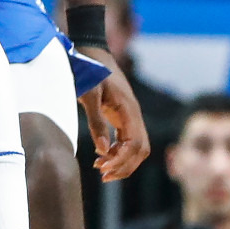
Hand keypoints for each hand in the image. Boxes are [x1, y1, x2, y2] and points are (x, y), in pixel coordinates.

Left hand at [80, 50, 149, 181]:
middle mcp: (134, 115)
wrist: (92, 53)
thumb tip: (101, 149)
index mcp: (129, 110)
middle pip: (140, 150)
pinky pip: (127, 140)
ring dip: (121, 161)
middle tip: (102, 175)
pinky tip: (101, 155)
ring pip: (136, 147)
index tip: (103, 169)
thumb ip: (96, 120)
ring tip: (100, 169)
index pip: (135, 144)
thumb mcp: (89, 94)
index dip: (121, 160)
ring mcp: (130, 116)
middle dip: (124, 166)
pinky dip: (118, 152)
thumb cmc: (89, 71)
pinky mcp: (123, 116)